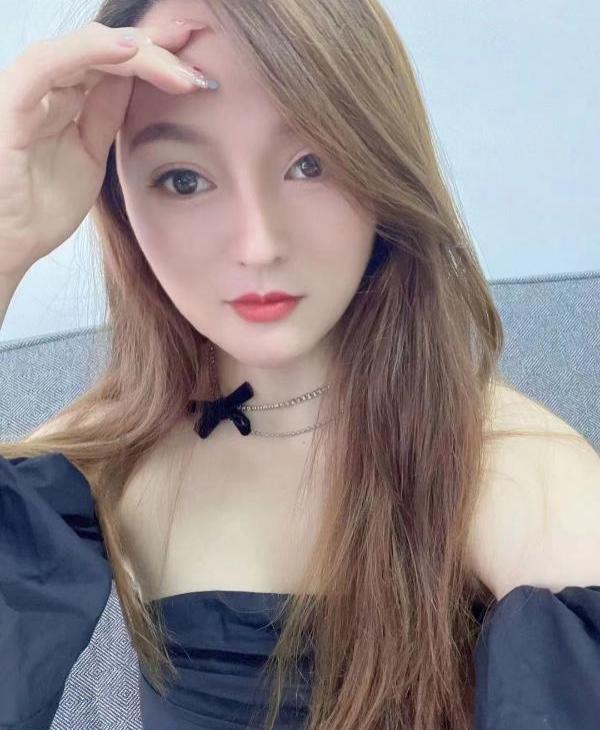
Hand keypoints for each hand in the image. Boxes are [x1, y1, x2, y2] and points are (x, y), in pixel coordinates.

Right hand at [0, 19, 213, 279]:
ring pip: (83, 50)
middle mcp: (42, 87)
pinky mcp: (10, 106)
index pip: (112, 63)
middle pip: (103, 49)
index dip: (154, 56)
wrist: (7, 246)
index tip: (197, 62)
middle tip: (196, 40)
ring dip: (136, 51)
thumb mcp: (89, 156)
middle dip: (154, 45)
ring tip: (177, 63)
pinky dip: (88, 52)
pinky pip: (46, 66)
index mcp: (61, 98)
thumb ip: (105, 115)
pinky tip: (129, 51)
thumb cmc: (40, 208)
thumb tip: (135, 80)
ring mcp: (25, 92)